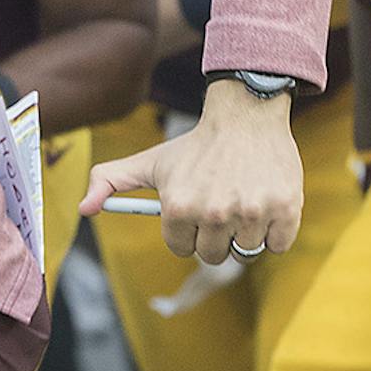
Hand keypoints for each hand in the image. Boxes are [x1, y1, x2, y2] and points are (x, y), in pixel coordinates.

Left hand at [81, 79, 302, 263]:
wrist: (246, 115)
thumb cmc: (195, 146)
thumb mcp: (151, 163)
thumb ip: (111, 182)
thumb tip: (83, 209)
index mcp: (180, 207)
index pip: (181, 248)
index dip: (187, 231)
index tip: (195, 210)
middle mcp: (215, 213)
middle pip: (213, 256)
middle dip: (215, 235)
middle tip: (220, 205)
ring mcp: (252, 213)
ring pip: (246, 252)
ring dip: (244, 232)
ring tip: (242, 199)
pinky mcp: (286, 210)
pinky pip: (277, 244)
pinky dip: (274, 230)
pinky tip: (264, 202)